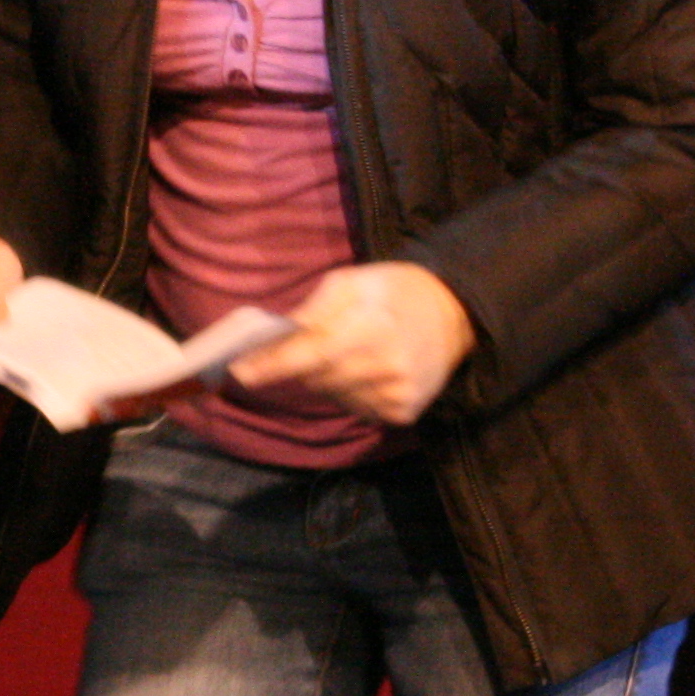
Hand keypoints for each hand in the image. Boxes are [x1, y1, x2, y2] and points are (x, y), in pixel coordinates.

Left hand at [232, 261, 476, 426]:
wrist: (455, 314)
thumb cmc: (393, 291)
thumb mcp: (352, 282)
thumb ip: (313, 311)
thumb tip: (275, 338)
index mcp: (370, 329)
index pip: (308, 355)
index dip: (270, 365)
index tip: (238, 371)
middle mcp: (384, 369)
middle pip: (316, 379)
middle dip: (302, 365)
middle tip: (313, 345)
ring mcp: (395, 396)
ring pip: (334, 396)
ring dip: (329, 379)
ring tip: (353, 352)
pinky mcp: (403, 413)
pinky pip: (357, 409)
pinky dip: (352, 392)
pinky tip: (370, 370)